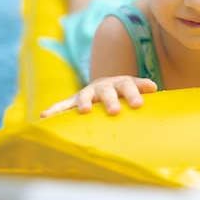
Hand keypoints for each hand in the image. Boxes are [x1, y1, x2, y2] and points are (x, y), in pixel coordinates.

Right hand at [40, 76, 157, 117]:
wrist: (106, 83)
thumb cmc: (124, 91)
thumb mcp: (134, 87)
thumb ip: (142, 87)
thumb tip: (155, 87)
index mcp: (120, 83)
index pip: (129, 85)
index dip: (134, 94)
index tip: (139, 104)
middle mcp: (104, 86)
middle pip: (108, 91)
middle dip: (111, 101)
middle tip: (115, 111)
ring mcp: (88, 92)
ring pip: (86, 96)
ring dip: (84, 103)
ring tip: (85, 111)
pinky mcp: (75, 100)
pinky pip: (64, 105)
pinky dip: (55, 110)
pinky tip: (44, 116)